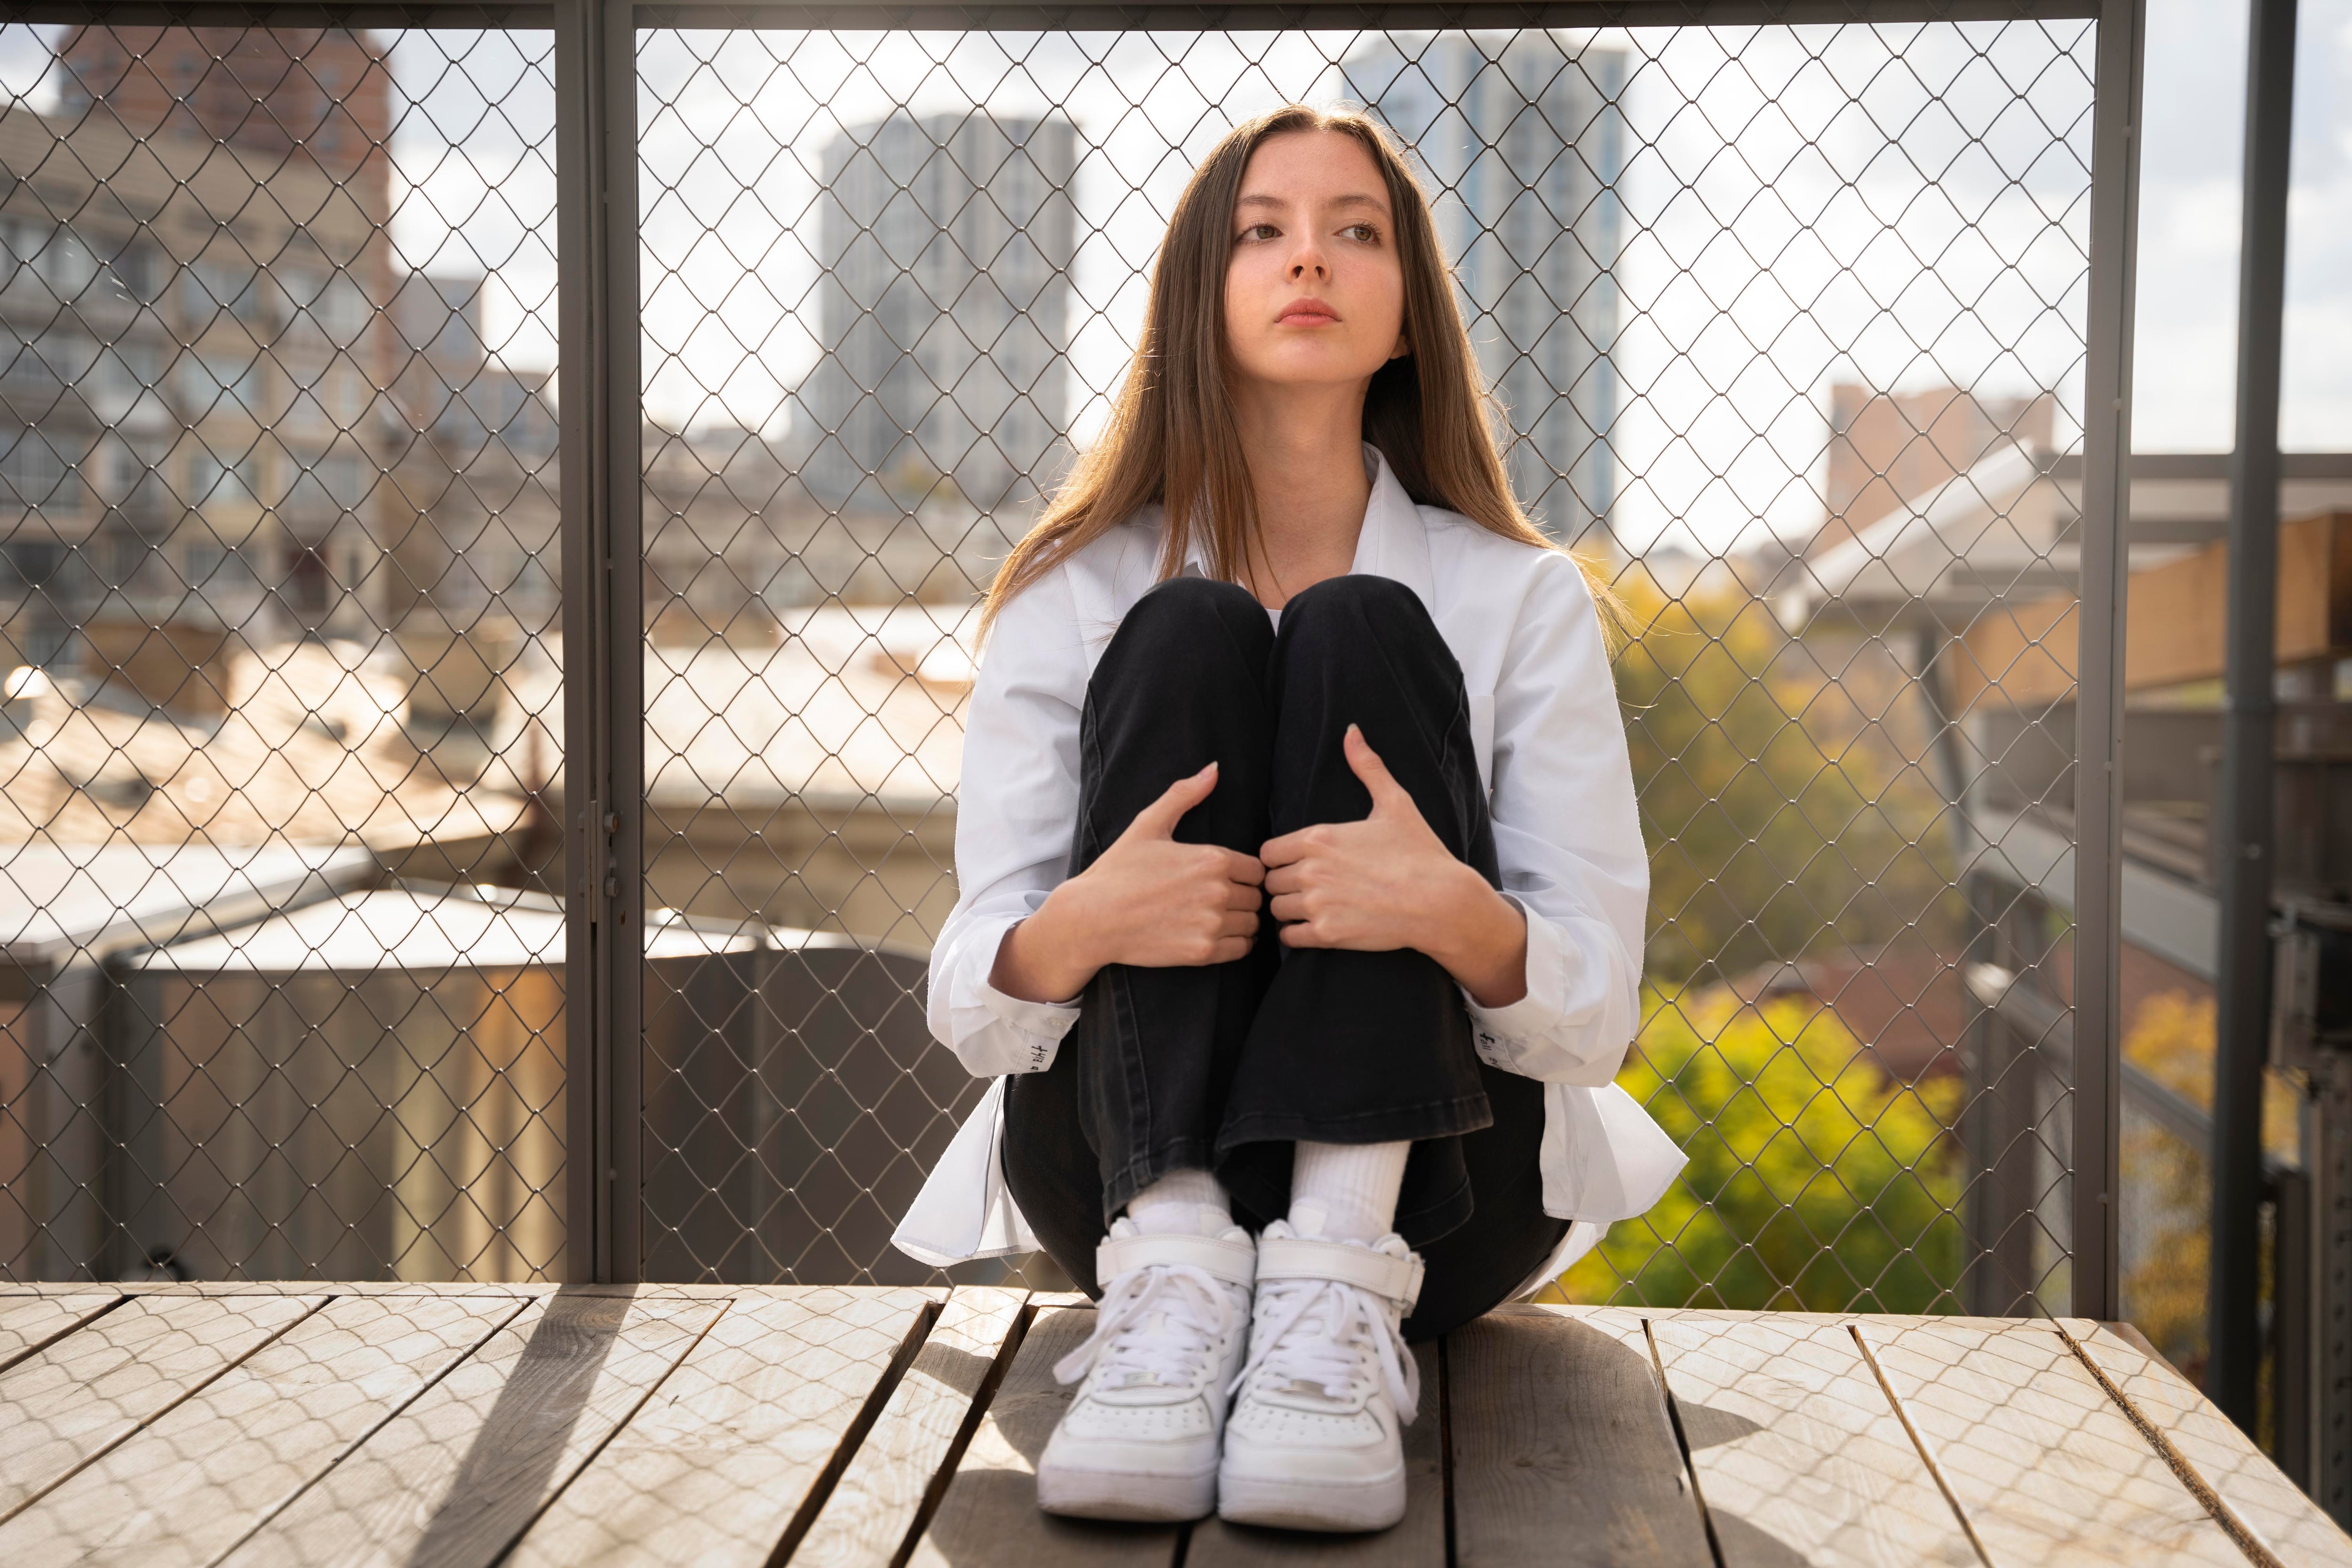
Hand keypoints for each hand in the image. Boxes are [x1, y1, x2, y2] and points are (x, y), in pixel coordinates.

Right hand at [989, 762, 1265, 1002]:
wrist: (1092, 919)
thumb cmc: (1118, 871)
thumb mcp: (1148, 824)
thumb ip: (1184, 795)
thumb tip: (1213, 768)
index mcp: (1213, 859)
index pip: (1257, 869)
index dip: (1243, 873)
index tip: (1224, 878)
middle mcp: (1218, 891)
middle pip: (1257, 897)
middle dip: (1242, 897)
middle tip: (1217, 900)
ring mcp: (1212, 924)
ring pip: (1253, 924)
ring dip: (1240, 921)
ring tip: (1215, 918)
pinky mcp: (1203, 952)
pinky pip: (1242, 949)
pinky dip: (1234, 944)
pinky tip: (1212, 935)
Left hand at [1261, 724, 1527, 1005]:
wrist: (1440, 901)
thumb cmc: (1418, 852)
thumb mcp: (1394, 803)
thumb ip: (1367, 767)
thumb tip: (1351, 731)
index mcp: (1318, 837)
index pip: (1268, 851)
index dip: (1280, 859)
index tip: (1298, 864)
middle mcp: (1310, 869)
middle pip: (1269, 881)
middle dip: (1283, 884)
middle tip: (1306, 888)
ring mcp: (1317, 903)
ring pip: (1275, 909)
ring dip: (1288, 909)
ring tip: (1310, 908)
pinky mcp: (1326, 933)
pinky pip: (1289, 937)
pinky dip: (1296, 934)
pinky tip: (1315, 927)